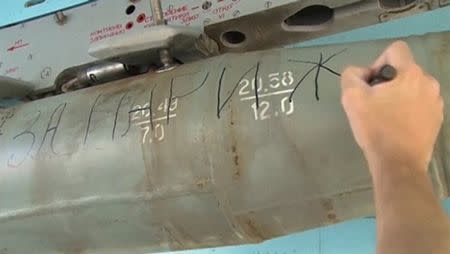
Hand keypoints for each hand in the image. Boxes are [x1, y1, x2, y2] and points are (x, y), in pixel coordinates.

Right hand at [340, 41, 442, 172]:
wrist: (398, 163)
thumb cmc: (376, 128)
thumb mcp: (351, 97)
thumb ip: (352, 75)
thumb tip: (362, 74)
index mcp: (411, 74)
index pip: (395, 50)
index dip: (378, 62)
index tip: (371, 85)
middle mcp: (429, 83)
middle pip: (403, 71)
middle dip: (387, 83)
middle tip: (374, 104)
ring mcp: (436, 102)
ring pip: (412, 88)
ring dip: (398, 96)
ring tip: (386, 117)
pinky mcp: (437, 119)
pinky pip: (419, 104)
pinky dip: (408, 110)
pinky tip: (397, 127)